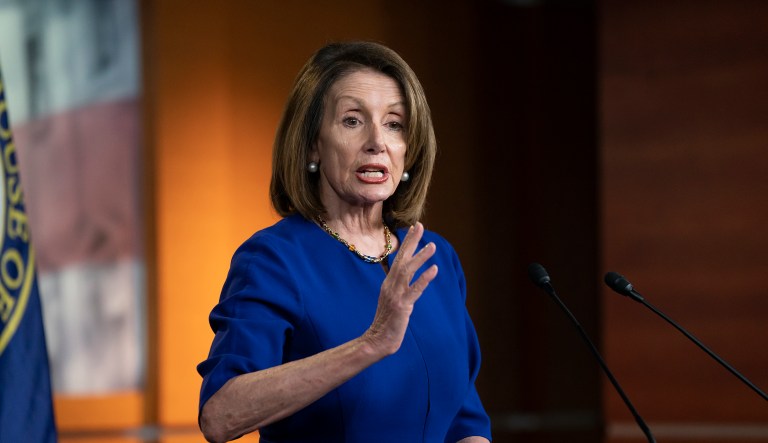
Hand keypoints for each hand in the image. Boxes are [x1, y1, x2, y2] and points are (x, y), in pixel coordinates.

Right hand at [364, 222, 437, 355]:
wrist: (378, 340)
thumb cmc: (386, 321)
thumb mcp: (391, 299)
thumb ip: (397, 287)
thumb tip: (404, 277)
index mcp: (389, 283)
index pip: (398, 258)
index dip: (407, 243)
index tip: (414, 227)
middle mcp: (391, 285)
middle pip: (401, 259)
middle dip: (411, 242)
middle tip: (420, 226)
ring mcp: (396, 295)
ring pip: (408, 271)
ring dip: (420, 257)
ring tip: (432, 246)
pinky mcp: (402, 306)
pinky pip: (415, 290)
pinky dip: (425, 279)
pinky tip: (434, 269)